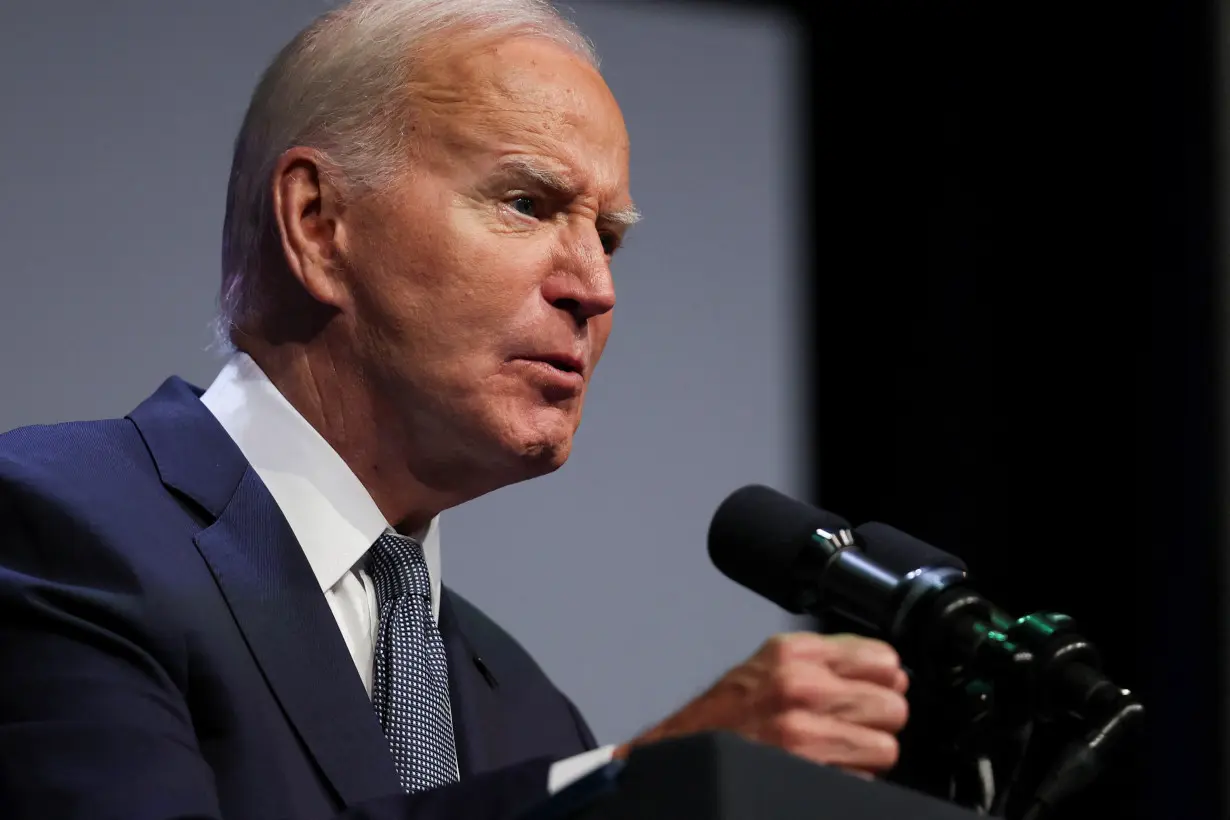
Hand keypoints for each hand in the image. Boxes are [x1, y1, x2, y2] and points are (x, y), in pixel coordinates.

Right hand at [614, 632, 908, 776]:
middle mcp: (800, 688)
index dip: (882, 680)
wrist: (685, 753)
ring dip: (865, 754)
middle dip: (876, 720)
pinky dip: (850, 778)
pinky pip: (864, 778)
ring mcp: (804, 733)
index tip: (870, 689)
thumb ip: (828, 659)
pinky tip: (822, 767)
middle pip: (893, 706)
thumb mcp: (771, 662)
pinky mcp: (809, 772)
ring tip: (832, 748)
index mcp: (795, 654)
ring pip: (885, 747)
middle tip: (846, 724)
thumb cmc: (726, 713)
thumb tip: (891, 670)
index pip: (885, 660)